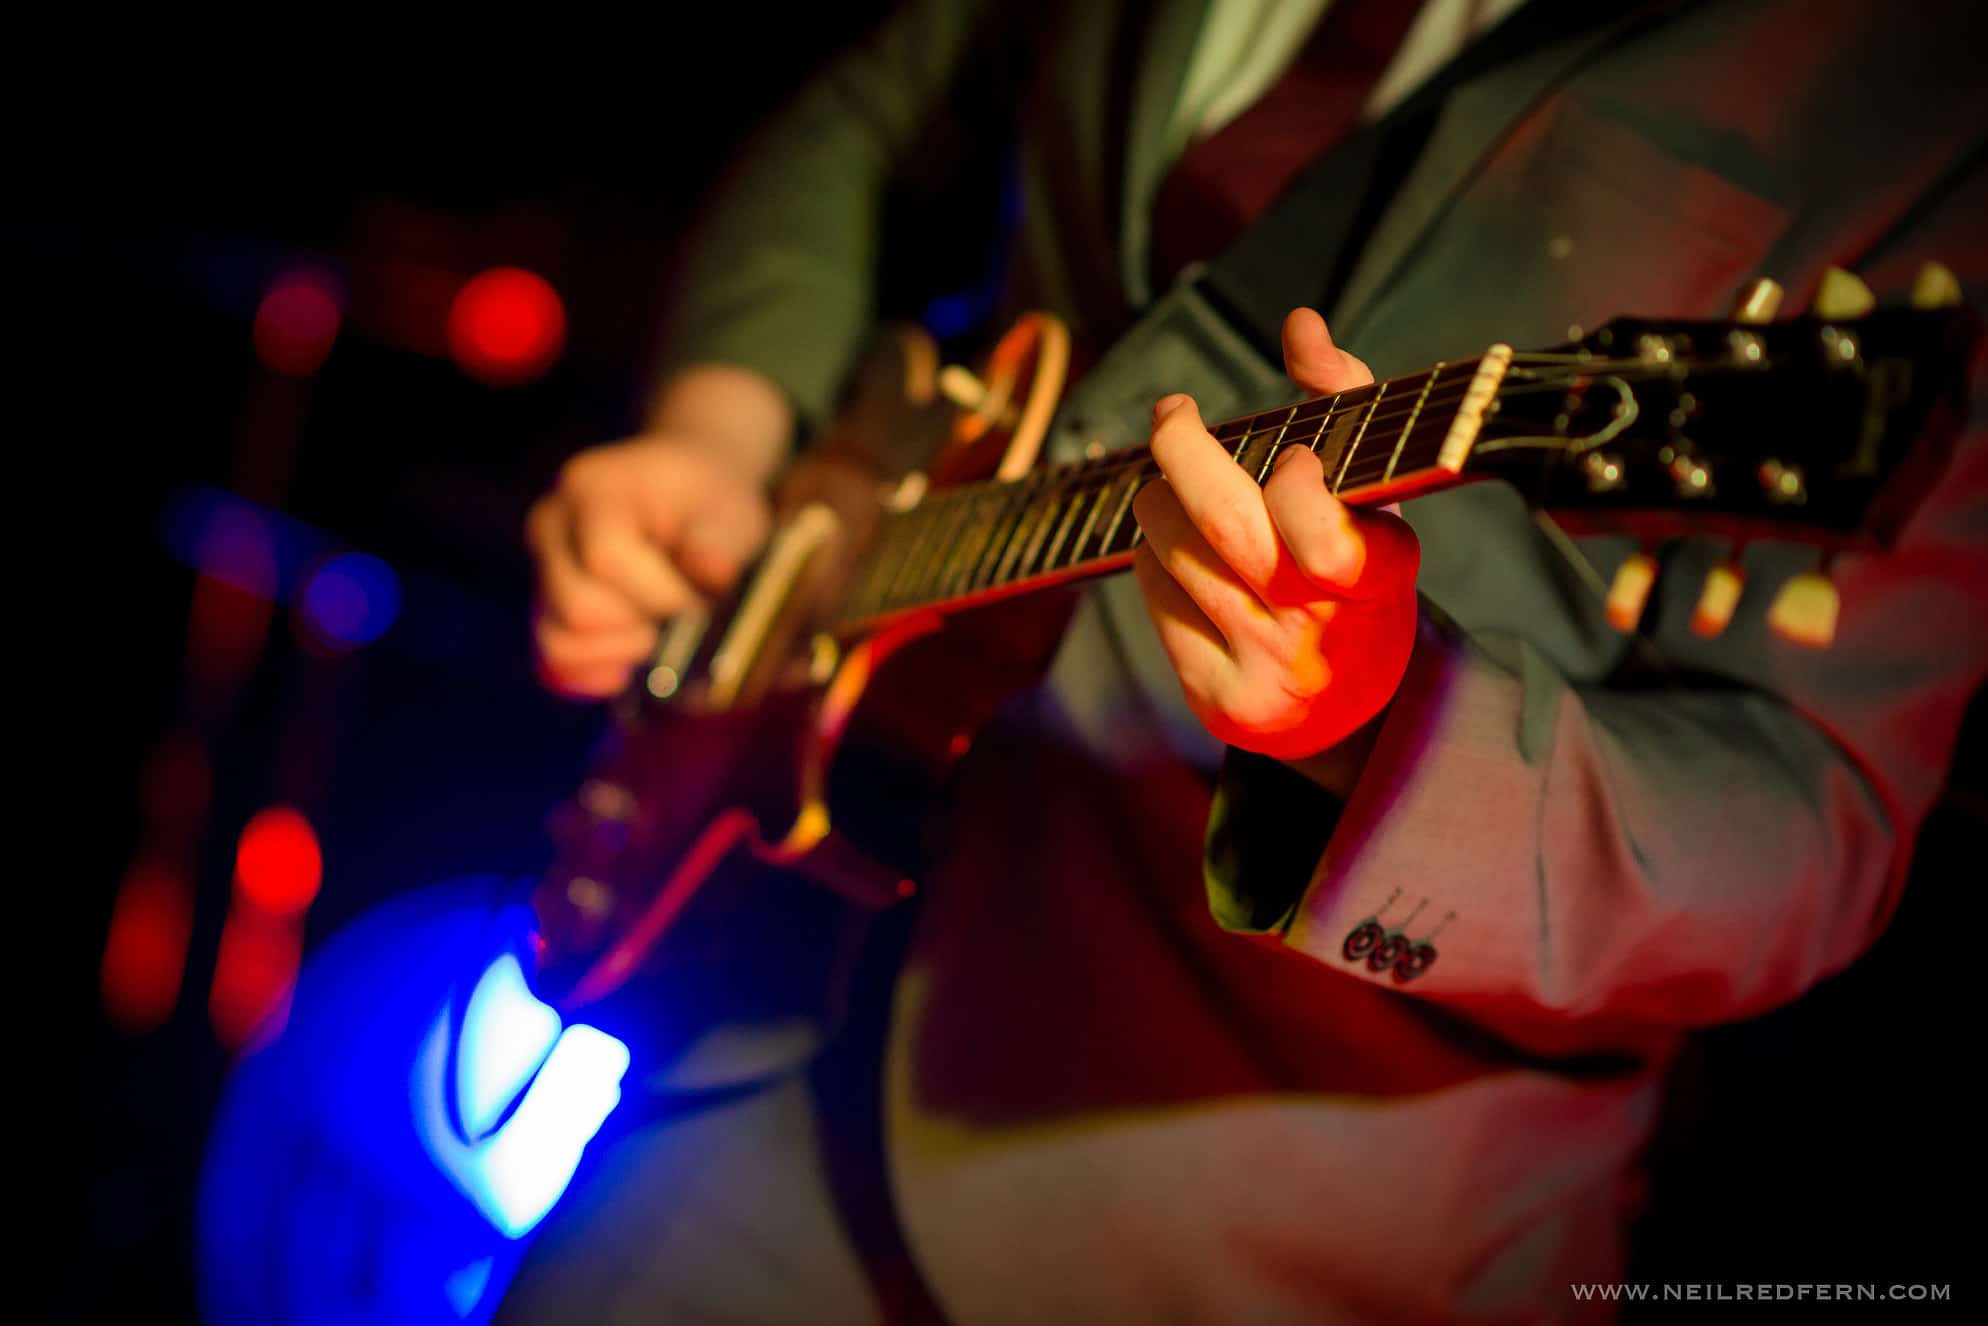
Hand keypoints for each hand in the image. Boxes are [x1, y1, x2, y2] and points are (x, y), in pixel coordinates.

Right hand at [527, 370, 785, 697]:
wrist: (688, 502)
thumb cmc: (708, 506)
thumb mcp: (729, 510)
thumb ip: (721, 541)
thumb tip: (714, 570)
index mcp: (594, 491)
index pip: (606, 558)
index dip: (659, 596)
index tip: (701, 607)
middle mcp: (554, 528)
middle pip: (578, 607)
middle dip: (640, 627)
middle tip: (681, 621)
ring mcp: (544, 572)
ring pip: (558, 641)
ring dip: (617, 654)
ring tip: (657, 637)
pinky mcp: (548, 612)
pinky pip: (553, 666)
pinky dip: (592, 677)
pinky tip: (630, 670)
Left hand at [1131, 308, 1418, 765]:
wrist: (1350, 709)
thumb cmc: (1357, 571)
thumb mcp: (1374, 490)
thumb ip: (1345, 398)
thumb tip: (1300, 324)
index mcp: (1376, 579)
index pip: (1326, 543)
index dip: (1298, 493)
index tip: (1294, 460)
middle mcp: (1317, 634)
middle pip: (1222, 526)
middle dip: (1183, 450)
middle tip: (1173, 415)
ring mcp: (1262, 672)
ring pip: (1170, 551)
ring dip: (1164, 506)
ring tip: (1187, 501)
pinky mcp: (1214, 697)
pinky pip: (1152, 597)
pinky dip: (1156, 562)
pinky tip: (1186, 564)